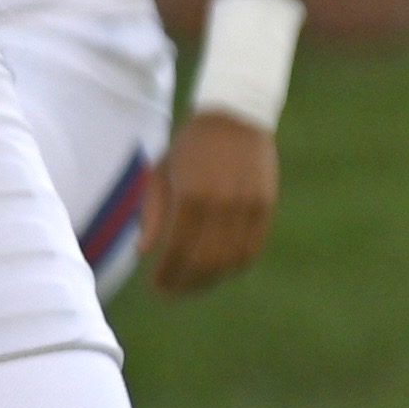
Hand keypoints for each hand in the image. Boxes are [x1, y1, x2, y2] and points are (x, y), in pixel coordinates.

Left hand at [144, 109, 279, 296]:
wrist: (235, 115)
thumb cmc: (190, 147)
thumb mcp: (161, 173)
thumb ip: (152, 214)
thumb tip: (143, 253)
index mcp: (190, 195)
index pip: (177, 250)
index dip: (167, 275)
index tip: (157, 288)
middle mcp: (221, 204)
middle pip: (205, 261)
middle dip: (186, 283)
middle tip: (173, 292)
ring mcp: (247, 206)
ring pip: (230, 260)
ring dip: (211, 279)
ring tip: (194, 285)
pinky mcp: (265, 206)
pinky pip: (251, 248)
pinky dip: (235, 266)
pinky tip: (219, 270)